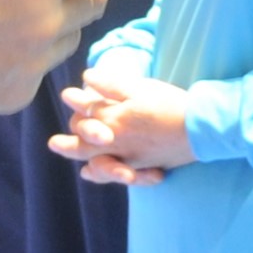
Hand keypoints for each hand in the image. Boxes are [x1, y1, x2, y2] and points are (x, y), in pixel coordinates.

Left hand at [54, 76, 193, 184]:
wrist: (199, 128)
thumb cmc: (169, 104)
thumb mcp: (139, 88)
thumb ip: (110, 85)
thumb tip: (86, 78)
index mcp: (113, 119)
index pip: (86, 112)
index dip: (76, 101)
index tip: (67, 94)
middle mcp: (116, 141)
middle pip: (84, 143)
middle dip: (67, 143)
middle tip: (53, 144)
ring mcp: (128, 156)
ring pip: (96, 161)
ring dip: (83, 161)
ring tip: (76, 165)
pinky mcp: (142, 164)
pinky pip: (116, 173)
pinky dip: (102, 174)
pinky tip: (93, 172)